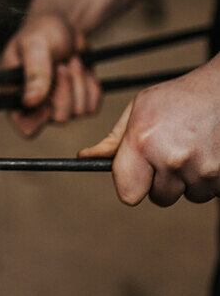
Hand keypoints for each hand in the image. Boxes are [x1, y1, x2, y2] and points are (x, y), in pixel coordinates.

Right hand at [2, 12, 101, 136]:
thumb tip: (31, 102)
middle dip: (65, 87)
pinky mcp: (79, 102)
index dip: (39, 118)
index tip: (48, 98)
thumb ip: (34, 71)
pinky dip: (91, 85)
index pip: (25, 125)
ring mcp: (59, 105)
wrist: (65, 26)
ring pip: (78, 111)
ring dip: (79, 82)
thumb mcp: (36, 44)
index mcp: (16, 94)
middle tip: (61, 65)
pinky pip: (93, 106)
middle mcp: (37, 106)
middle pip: (59, 117)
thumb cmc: (42, 31)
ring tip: (70, 61)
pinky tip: (81, 69)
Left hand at [79, 60, 219, 205]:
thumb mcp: (139, 109)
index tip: (137, 176)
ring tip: (191, 149)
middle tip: (170, 153)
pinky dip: (208, 179)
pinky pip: (208, 193)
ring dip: (188, 180)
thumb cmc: (178, 98)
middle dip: (163, 181)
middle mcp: (171, 158)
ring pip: (186, 195)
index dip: (131, 186)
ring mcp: (200, 169)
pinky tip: (207, 152)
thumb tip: (87, 158)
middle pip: (159, 197)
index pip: (127, 193)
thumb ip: (114, 140)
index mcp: (143, 141)